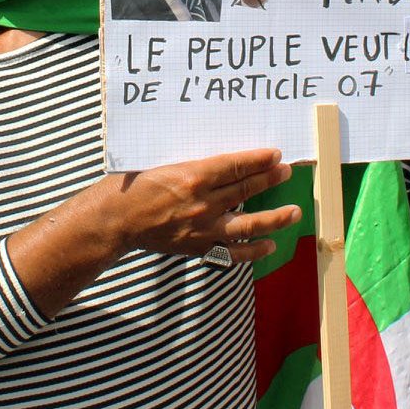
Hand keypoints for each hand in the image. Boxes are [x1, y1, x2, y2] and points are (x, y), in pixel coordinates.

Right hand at [95, 149, 299, 264]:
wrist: (115, 220)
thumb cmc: (134, 185)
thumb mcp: (163, 163)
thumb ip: (193, 163)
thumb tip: (224, 160)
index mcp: (192, 177)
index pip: (235, 166)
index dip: (259, 161)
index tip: (276, 156)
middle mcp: (202, 203)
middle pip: (246, 190)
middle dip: (270, 180)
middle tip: (288, 172)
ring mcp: (202, 228)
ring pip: (248, 224)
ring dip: (274, 218)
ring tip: (294, 212)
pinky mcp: (198, 247)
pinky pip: (232, 252)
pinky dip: (253, 250)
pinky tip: (270, 245)